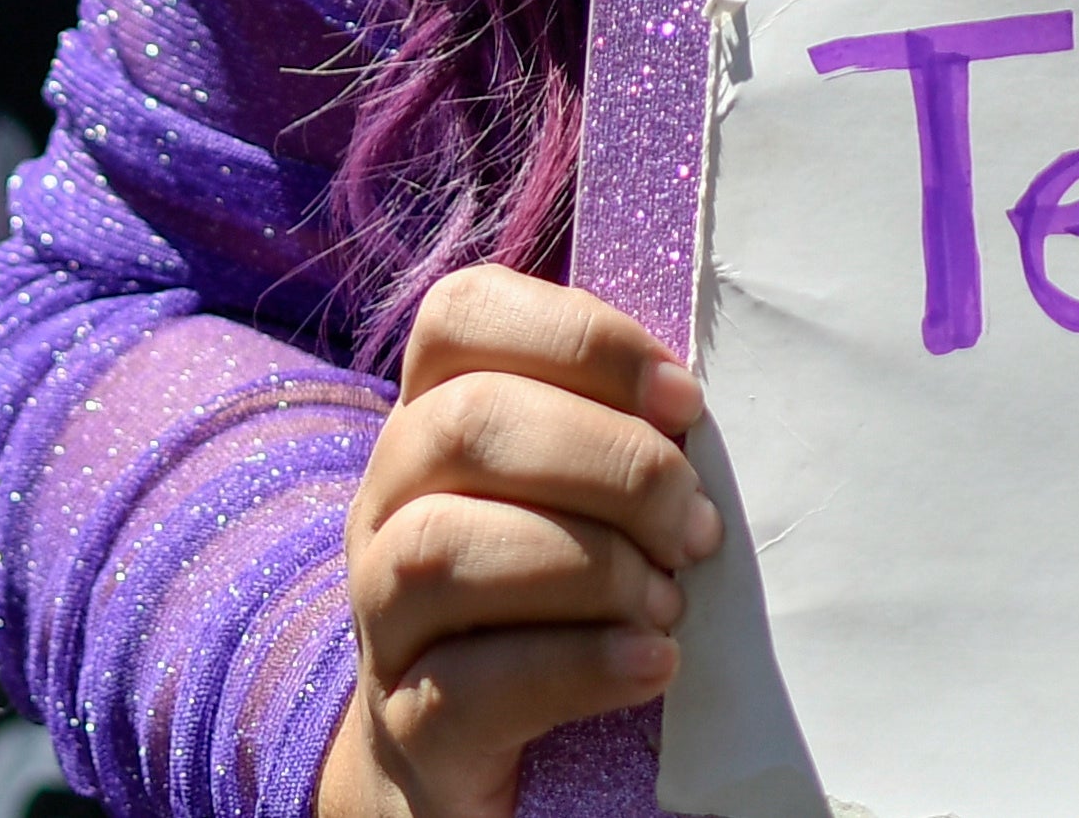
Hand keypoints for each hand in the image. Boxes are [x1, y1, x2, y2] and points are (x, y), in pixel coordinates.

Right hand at [317, 267, 721, 817]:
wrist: (463, 762)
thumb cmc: (553, 600)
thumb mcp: (578, 500)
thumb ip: (619, 435)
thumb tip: (698, 409)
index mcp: (433, 417)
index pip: (464, 315)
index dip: (582, 338)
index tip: (684, 399)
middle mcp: (387, 498)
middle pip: (469, 424)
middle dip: (611, 462)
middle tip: (694, 527)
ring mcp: (380, 610)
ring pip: (446, 547)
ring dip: (589, 564)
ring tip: (668, 601)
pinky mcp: (405, 721)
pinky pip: (469, 681)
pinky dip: (577, 665)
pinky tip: (651, 663)